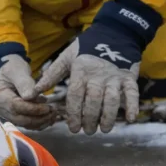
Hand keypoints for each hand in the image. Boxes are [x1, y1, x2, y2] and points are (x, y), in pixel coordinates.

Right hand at [0, 54, 55, 129]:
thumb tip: (31, 96)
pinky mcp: (13, 119)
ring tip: (53, 113)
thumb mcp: (17, 70)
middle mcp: (0, 109)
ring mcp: (6, 116)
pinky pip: (26, 125)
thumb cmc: (12, 69)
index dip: (33, 109)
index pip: (16, 107)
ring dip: (41, 121)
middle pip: (20, 119)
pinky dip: (39, 123)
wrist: (6, 74)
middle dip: (39, 117)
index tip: (47, 107)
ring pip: (25, 124)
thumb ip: (24, 83)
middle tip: (54, 110)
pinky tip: (49, 117)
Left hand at [33, 0, 162, 134]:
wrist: (114, 33)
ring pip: (111, 99)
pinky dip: (132, 105)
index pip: (75, 96)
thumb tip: (32, 92)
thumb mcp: (66, 58)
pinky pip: (132, 92)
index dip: (74, 113)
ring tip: (103, 129)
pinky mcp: (129, 77)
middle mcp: (97, 75)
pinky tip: (130, 119)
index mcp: (80, 71)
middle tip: (87, 131)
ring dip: (108, 116)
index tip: (73, 128)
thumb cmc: (86, 48)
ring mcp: (114, 76)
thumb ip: (51, 75)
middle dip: (89, 118)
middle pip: (93, 101)